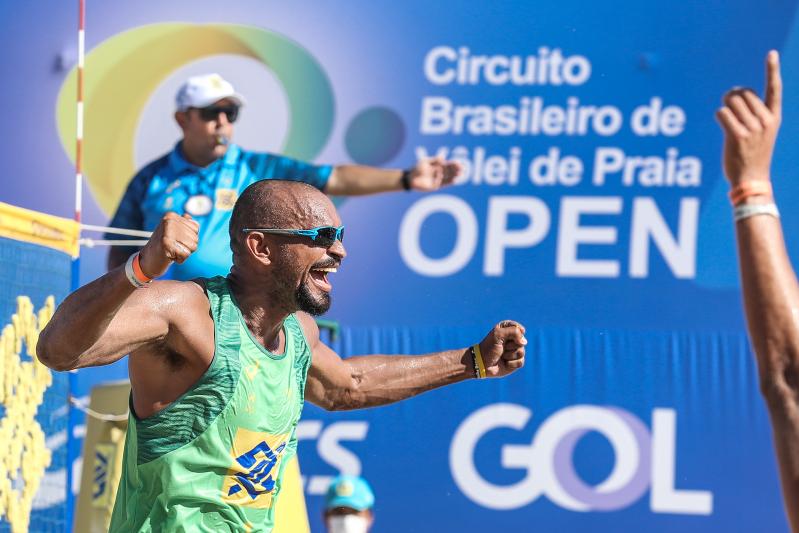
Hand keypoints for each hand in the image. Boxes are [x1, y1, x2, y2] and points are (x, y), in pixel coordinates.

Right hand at [138, 212, 198, 277]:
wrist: (147, 260)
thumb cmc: (163, 246)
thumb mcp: (173, 231)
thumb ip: (183, 223)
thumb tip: (188, 215)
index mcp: (171, 215)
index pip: (195, 227)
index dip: (189, 238)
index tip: (175, 240)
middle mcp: (169, 220)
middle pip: (195, 238)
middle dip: (187, 246)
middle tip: (173, 247)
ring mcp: (167, 231)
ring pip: (193, 246)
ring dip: (184, 253)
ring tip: (172, 251)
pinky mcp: (166, 243)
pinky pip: (186, 254)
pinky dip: (180, 259)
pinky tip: (170, 256)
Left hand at [408, 157, 461, 190]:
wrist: (410, 178)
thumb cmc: (417, 168)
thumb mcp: (425, 162)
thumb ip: (434, 160)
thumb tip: (443, 157)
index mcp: (438, 166)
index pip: (448, 165)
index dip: (454, 164)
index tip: (459, 163)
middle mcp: (439, 173)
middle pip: (450, 171)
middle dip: (456, 170)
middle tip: (462, 169)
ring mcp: (438, 180)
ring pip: (449, 178)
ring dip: (455, 176)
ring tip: (460, 174)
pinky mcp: (436, 186)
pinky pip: (444, 183)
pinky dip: (449, 181)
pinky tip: (454, 180)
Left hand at [477, 320, 526, 377]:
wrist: (482, 363)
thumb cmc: (489, 347)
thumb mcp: (499, 334)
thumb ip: (514, 332)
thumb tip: (524, 342)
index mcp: (507, 329)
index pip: (518, 328)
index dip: (513, 334)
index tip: (503, 337)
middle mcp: (513, 339)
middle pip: (521, 341)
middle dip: (510, 345)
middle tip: (501, 347)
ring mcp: (515, 351)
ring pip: (521, 352)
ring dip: (509, 355)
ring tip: (501, 355)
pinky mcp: (516, 362)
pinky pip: (520, 362)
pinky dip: (511, 363)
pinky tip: (504, 363)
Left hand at [716, 50, 781, 185]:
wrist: (751, 180)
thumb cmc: (753, 155)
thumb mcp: (761, 133)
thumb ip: (752, 114)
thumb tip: (733, 94)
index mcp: (774, 117)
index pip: (774, 89)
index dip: (772, 70)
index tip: (771, 53)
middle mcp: (766, 120)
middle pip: (742, 93)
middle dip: (731, 96)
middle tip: (729, 106)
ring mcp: (753, 128)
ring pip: (731, 102)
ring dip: (724, 106)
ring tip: (727, 117)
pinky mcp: (738, 135)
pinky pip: (722, 113)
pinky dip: (718, 116)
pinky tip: (723, 125)